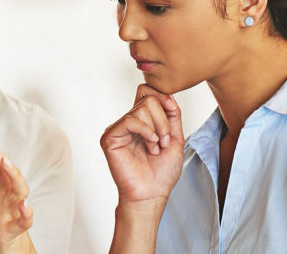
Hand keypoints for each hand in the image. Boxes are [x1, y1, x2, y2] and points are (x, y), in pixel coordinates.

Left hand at [0, 131, 34, 253]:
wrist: (8, 252)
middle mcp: (7, 193)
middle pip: (1, 166)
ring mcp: (15, 208)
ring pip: (19, 186)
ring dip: (13, 172)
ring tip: (3, 161)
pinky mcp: (18, 227)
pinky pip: (26, 218)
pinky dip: (26, 211)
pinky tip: (23, 204)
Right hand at [100, 84, 183, 206]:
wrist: (152, 193)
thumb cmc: (162, 172)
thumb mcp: (176, 139)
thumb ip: (172, 116)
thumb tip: (168, 96)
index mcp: (142, 121)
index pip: (146, 92)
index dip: (162, 97)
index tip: (172, 111)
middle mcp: (129, 122)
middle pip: (148, 98)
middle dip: (163, 120)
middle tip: (165, 141)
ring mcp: (119, 128)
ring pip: (142, 108)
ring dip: (157, 129)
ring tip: (155, 148)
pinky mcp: (110, 137)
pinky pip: (130, 120)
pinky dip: (146, 131)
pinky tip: (150, 145)